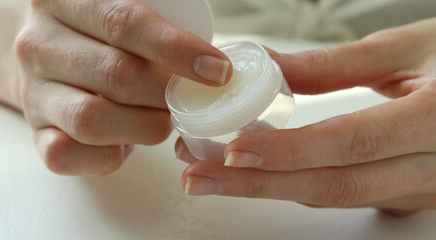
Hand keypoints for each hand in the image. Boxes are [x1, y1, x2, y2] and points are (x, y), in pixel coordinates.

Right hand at [15, 0, 231, 174]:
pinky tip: (127, 142)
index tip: (219, 71)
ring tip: (164, 121)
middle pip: (114, 73)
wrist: (50, 61)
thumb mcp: (123, 19)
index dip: (177, 49)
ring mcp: (32, 92)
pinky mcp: (35, 132)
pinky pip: (68, 154)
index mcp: (64, 1)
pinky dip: (109, 155)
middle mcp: (37, 44)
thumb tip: (215, 69)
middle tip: (192, 102)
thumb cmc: (103, 40)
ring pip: (92, 118)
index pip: (124, 22)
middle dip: (166, 94)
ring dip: (144, 126)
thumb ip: (155, 32)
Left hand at [177, 18, 435, 212]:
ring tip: (212, 176)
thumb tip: (268, 68)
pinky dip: (293, 184)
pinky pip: (342, 192)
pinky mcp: (406, 193)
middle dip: (257, 185)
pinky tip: (256, 174)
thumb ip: (336, 64)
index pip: (351, 144)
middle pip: (332, 185)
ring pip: (333, 196)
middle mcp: (431, 168)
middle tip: (197, 177)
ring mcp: (420, 189)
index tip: (231, 152)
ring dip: (266, 188)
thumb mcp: (409, 48)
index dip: (289, 151)